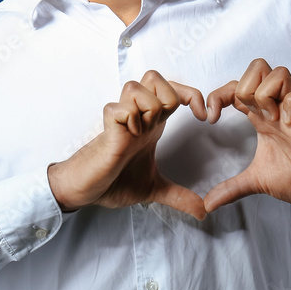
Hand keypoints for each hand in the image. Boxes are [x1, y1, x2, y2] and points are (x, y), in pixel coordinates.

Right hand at [47, 70, 208, 219]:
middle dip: (168, 95)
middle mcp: (138, 116)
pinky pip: (118, 109)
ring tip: (143, 132)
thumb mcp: (153, 189)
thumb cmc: (114, 181)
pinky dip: (128, 120)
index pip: (174, 90)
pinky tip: (128, 138)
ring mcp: (122, 120)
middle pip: (154, 77)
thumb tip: (203, 211)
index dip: (192, 95)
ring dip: (147, 108)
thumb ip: (178, 196)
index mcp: (152, 124)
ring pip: (136, 87)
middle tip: (167, 123)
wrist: (85, 190)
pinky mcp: (107, 129)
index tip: (204, 118)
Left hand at [203, 59, 290, 212]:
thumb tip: (208, 205)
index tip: (211, 118)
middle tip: (249, 115)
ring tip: (272, 119)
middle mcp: (277, 108)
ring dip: (268, 94)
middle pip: (257, 67)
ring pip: (278, 73)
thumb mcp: (257, 181)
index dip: (218, 95)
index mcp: (261, 117)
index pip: (235, 87)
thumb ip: (232, 189)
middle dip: (245, 86)